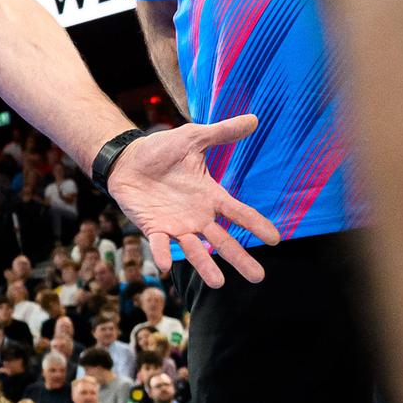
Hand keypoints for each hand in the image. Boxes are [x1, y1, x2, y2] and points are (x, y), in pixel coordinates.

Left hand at [104, 115, 281, 285]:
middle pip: (223, 241)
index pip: (239, 213)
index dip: (256, 225)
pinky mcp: (152, 227)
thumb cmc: (161, 151)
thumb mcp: (192, 138)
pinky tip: (166, 265)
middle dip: (240, 258)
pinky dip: (163, 254)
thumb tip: (254, 119)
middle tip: (258, 278)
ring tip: (219, 284)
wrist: (127, 159)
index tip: (275, 239)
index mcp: (211, 196)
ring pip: (194, 249)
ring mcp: (175, 224)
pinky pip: (159, 244)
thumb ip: (221, 133)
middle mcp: (197, 216)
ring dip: (205, 265)